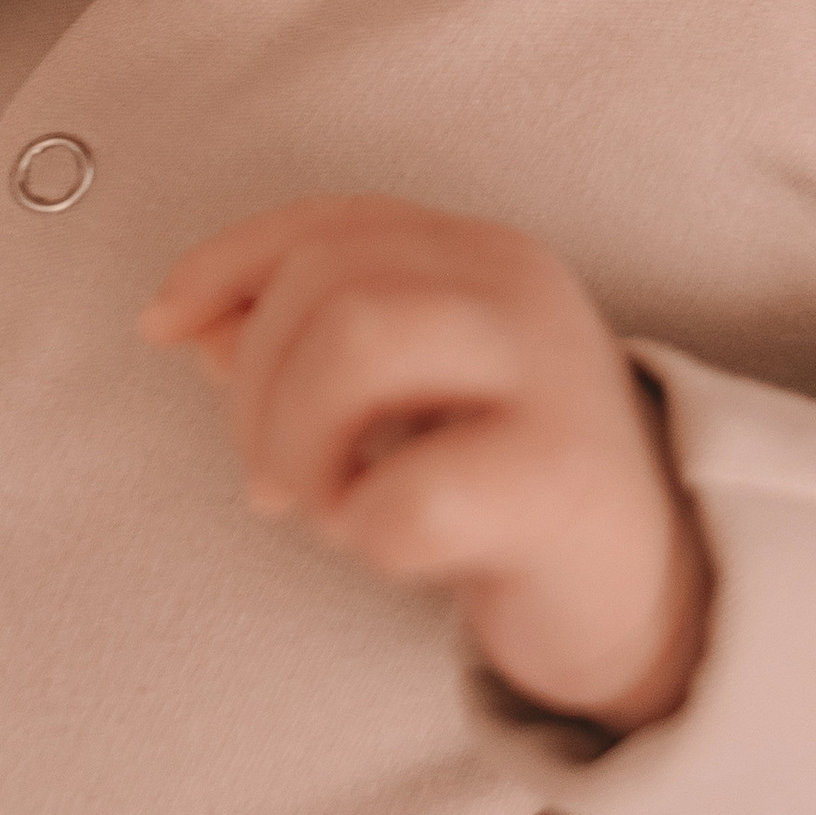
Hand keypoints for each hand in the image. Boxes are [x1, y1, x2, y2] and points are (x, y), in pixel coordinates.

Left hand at [145, 197, 710, 729]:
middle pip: (325, 279)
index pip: (327, 220)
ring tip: (326, 503)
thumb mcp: (405, 394)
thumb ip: (307, 345)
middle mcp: (516, 288)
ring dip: (300, 439)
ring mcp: (547, 376)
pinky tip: (394, 546)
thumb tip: (195, 326)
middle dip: (258, 386)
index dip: (226, 264)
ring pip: (356, 340)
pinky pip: (411, 491)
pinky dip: (369, 529)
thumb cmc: (506, 484)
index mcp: (475, 252)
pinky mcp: (561, 482)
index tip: (163, 327)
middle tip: (272, 478)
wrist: (652, 594)